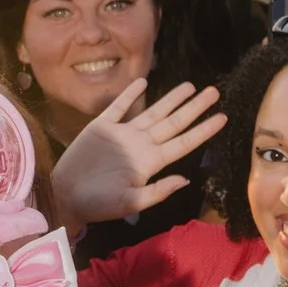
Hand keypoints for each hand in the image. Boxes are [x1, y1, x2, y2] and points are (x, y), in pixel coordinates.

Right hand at [50, 78, 224, 227]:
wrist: (65, 195)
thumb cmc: (98, 204)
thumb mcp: (130, 203)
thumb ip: (157, 191)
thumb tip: (185, 180)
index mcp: (150, 162)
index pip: (183, 142)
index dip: (203, 130)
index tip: (222, 117)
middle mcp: (141, 145)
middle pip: (174, 122)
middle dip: (194, 107)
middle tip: (214, 91)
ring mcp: (122, 134)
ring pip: (152, 111)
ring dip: (171, 99)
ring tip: (190, 86)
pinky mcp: (101, 127)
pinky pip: (119, 107)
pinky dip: (131, 94)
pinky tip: (144, 82)